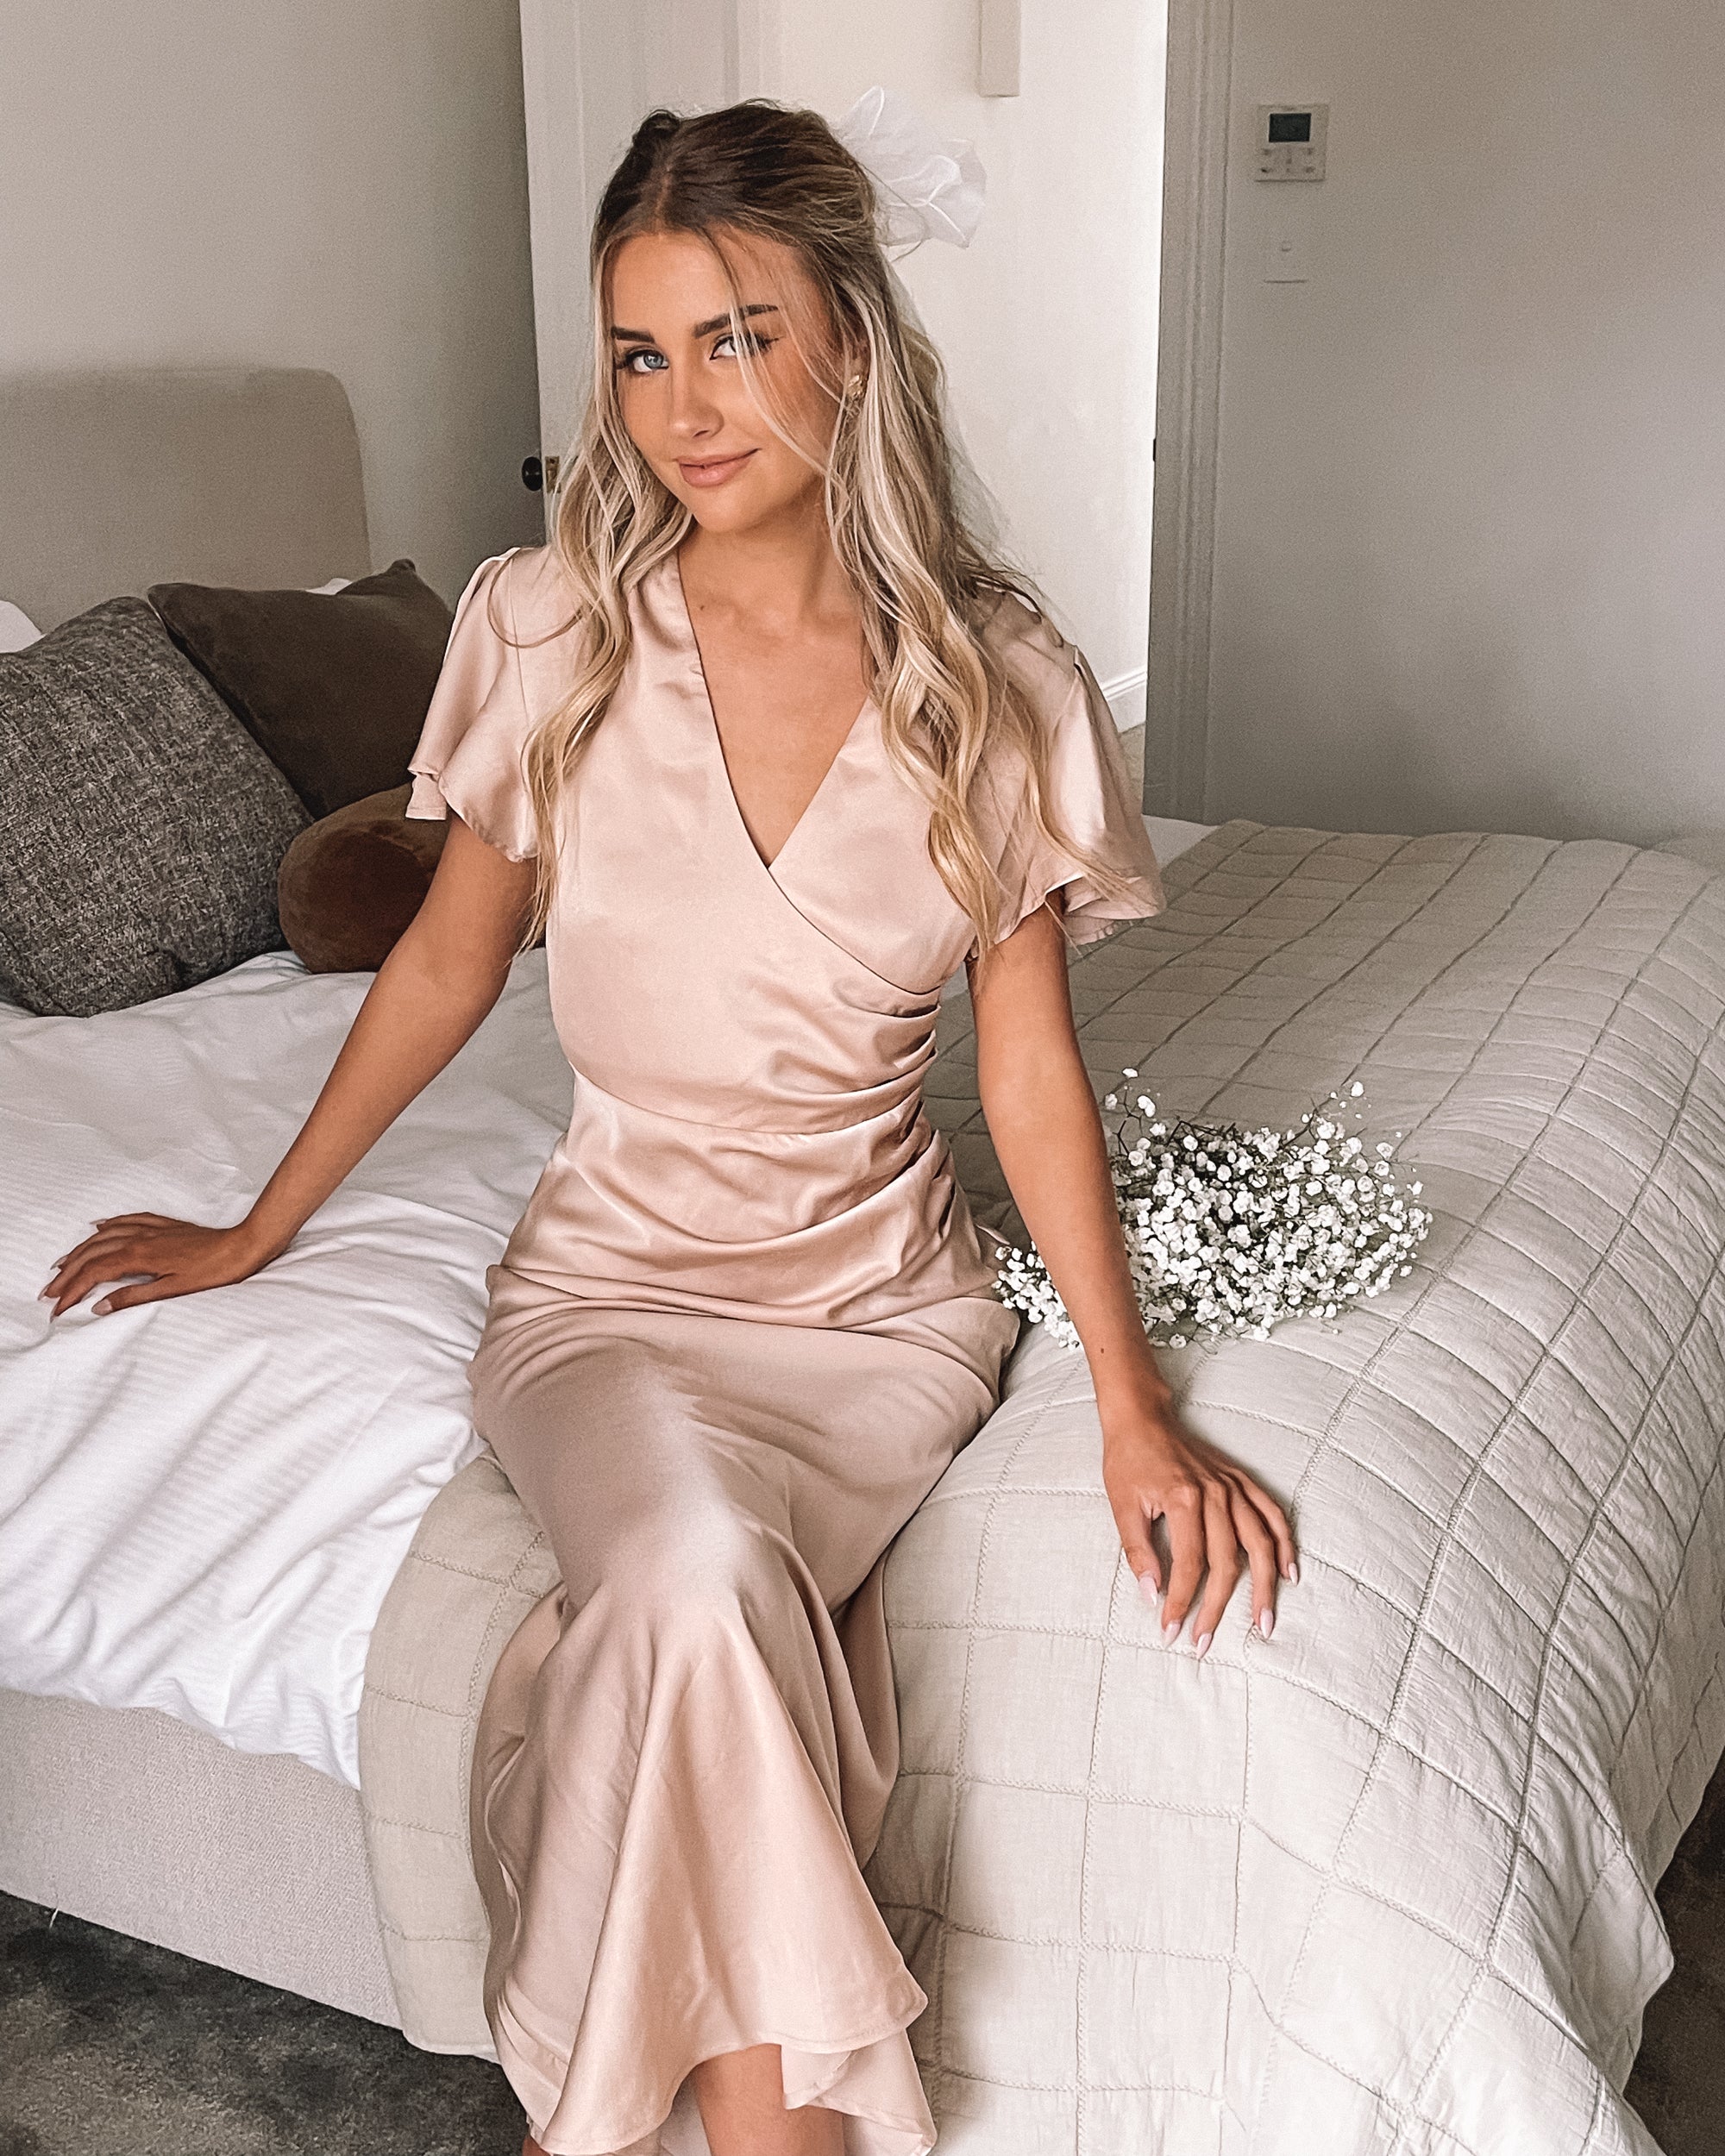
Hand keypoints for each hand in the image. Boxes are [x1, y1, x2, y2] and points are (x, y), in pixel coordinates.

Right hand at [40, 1214, 277, 1318]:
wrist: (243, 1246)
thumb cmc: (214, 1271)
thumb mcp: (173, 1290)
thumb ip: (134, 1297)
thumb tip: (100, 1307)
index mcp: (139, 1255)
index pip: (93, 1273)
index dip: (72, 1290)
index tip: (57, 1306)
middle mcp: (140, 1238)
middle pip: (92, 1253)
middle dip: (67, 1272)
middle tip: (49, 1290)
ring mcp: (152, 1228)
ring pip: (104, 1235)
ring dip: (80, 1249)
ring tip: (62, 1263)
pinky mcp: (164, 1225)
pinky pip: (127, 1220)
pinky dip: (108, 1224)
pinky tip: (98, 1226)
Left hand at [1101, 1395, 1296, 1657]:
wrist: (1142, 1418)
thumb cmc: (1128, 1460)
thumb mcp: (1122, 1506)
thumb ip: (1138, 1552)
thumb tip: (1152, 1596)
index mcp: (1185, 1500)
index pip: (1189, 1565)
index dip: (1181, 1601)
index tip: (1172, 1630)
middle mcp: (1216, 1494)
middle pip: (1227, 1562)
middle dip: (1217, 1607)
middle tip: (1206, 1641)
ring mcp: (1233, 1487)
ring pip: (1259, 1543)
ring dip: (1264, 1586)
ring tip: (1264, 1622)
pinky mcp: (1240, 1481)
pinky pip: (1272, 1514)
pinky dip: (1284, 1544)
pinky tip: (1288, 1573)